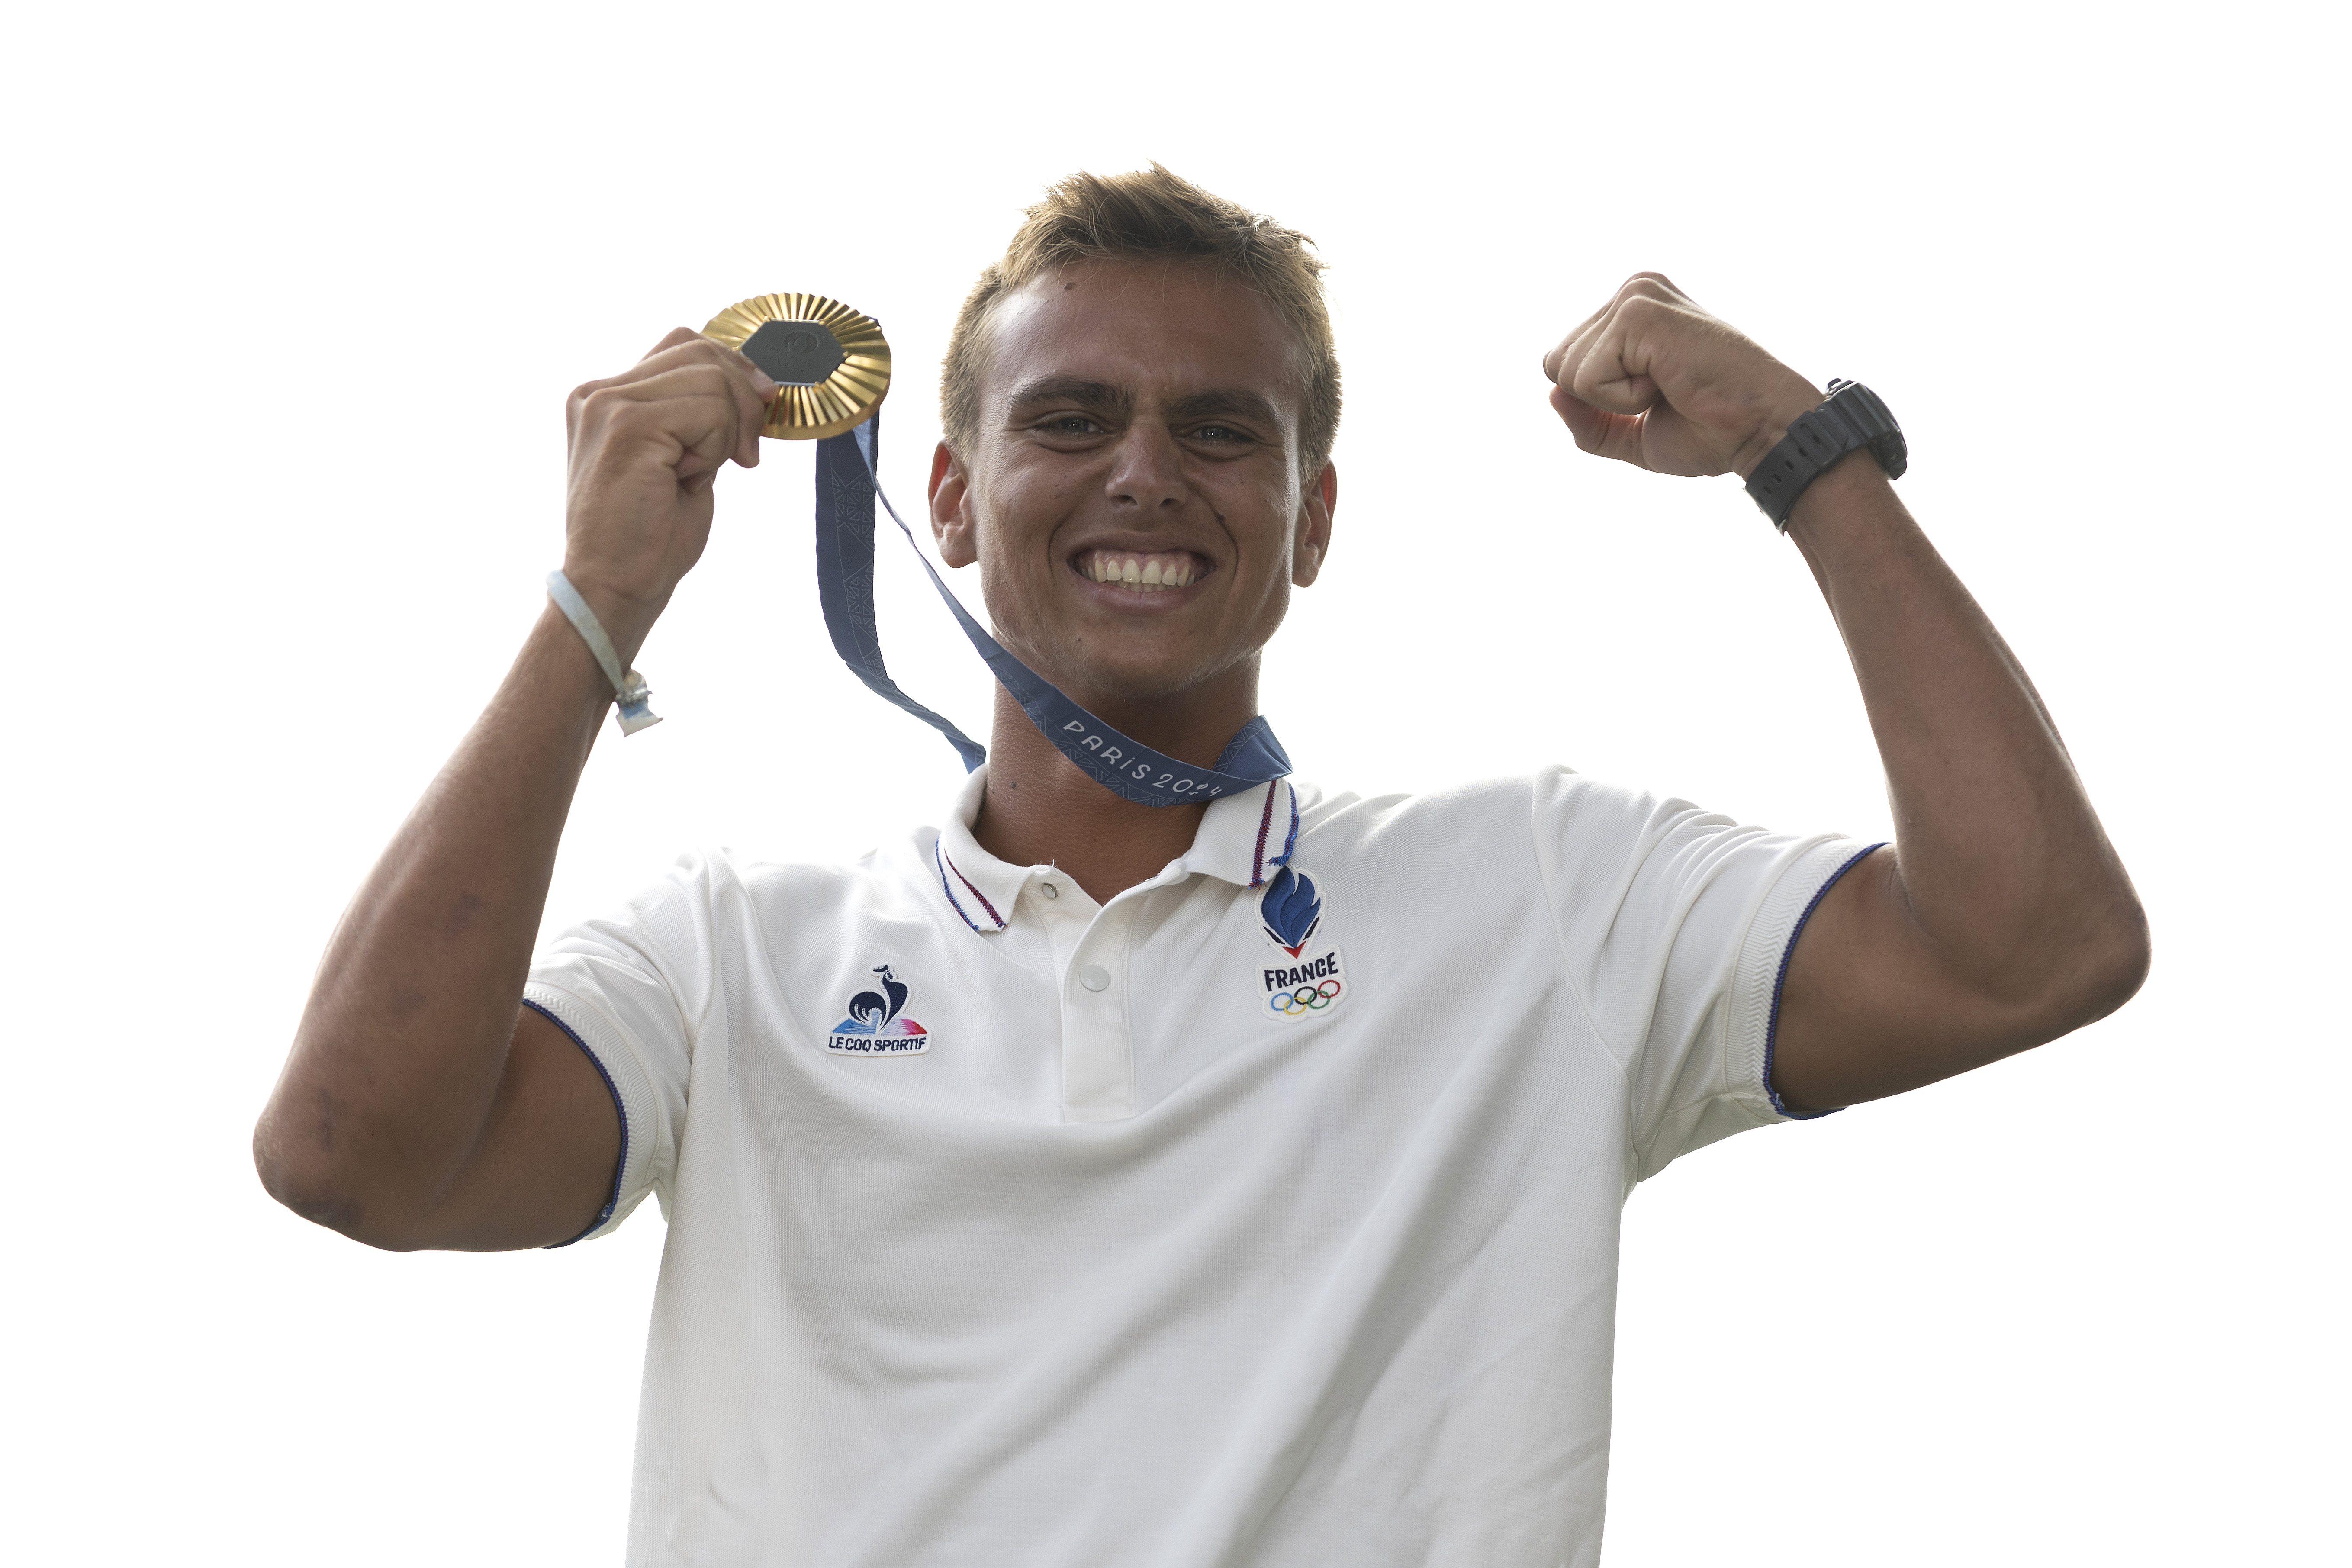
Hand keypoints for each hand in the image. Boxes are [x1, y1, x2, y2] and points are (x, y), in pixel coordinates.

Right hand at [562, 328, 776, 659]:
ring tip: (697, 474)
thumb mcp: (682, 460)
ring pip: (711, 377)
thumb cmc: (648, 538)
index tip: (750, 422)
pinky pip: (709, 410)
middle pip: (701, 349)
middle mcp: (599, 392)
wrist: (614, 588)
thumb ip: (699, 416)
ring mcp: (608, 404)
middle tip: (742, 454)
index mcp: (606, 396)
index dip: (731, 373)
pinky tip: (688, 479)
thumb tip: (752, 384)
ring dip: (726, 431)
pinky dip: (715, 448)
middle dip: (743, 399)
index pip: (684, 344)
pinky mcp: (627, 425)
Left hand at [1542, 274, 1820, 479]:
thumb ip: (1586, 419)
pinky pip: (1586, 378)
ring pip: (1565, 372)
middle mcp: (1632, 291)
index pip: (1562, 363)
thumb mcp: (1632, 432)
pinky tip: (1669, 383)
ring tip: (1669, 385)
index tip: (1657, 395)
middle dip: (1600, 400)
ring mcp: (1635, 295)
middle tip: (1664, 393)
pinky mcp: (1638, 312)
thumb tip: (1550, 393)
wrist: (1763, 431)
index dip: (1596, 402)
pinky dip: (1624, 399)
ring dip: (1615, 400)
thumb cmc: (1710, 431)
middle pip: (1555, 364)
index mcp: (1632, 310)